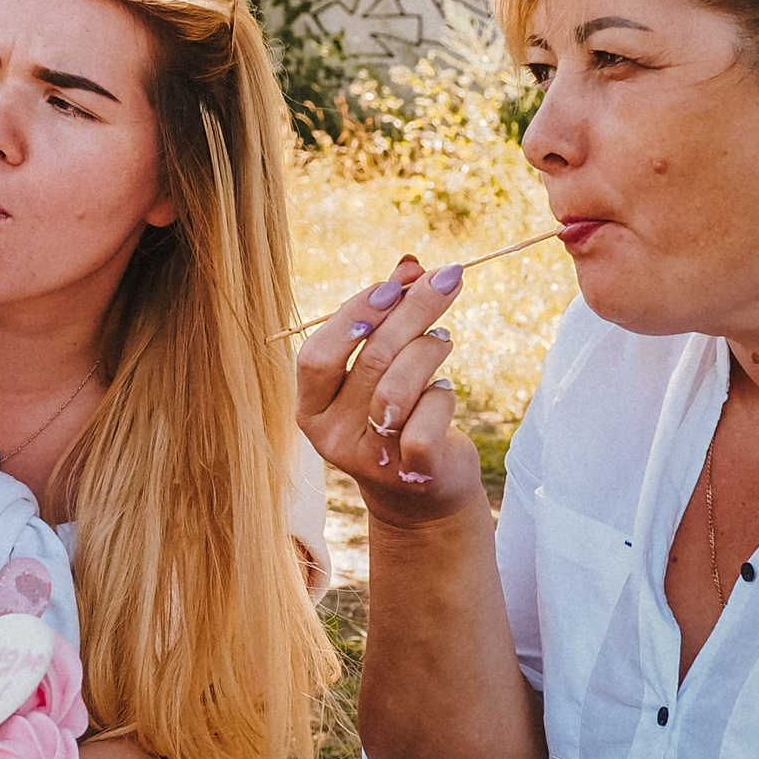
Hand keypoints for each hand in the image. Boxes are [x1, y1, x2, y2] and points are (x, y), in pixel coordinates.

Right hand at [296, 254, 479, 526]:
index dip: (356, 314)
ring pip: (398, 389)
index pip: (317, 354)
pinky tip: (444, 392)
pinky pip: (427, 422)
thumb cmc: (398, 415)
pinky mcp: (409, 472)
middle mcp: (330, 436)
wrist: (422, 495)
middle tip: (448, 277)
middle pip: (371, 360)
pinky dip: (443, 397)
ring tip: (443, 339)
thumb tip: (410, 263)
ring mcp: (368, 458)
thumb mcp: (383, 367)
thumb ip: (388, 316)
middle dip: (414, 310)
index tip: (396, 284)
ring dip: (430, 350)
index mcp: (310, 407)